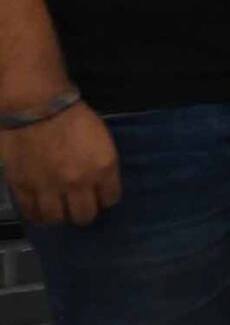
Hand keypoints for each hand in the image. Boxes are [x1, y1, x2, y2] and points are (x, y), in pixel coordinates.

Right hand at [0, 100, 120, 226]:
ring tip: (59, 209)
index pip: (111, 200)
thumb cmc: (73, 116)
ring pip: (58, 219)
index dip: (105, 199)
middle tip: (79, 205)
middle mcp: (79, 182)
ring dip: (60, 216)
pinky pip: (32, 213)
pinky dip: (37, 215)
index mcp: (103, 167)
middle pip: (85, 215)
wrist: (37, 105)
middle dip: (84, 212)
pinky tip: (40, 209)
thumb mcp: (102, 140)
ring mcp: (49, 187)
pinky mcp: (23, 186)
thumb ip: (102, 166)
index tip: (99, 196)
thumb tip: (100, 185)